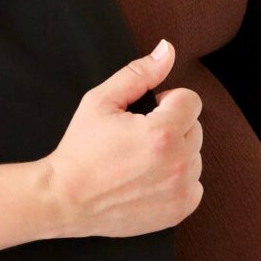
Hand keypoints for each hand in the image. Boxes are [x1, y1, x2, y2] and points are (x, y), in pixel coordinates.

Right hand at [37, 39, 202, 239]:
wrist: (65, 199)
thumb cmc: (80, 149)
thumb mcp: (101, 101)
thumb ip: (139, 73)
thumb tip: (167, 51)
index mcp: (162, 132)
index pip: (191, 101)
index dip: (167, 102)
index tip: (146, 113)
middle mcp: (177, 162)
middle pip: (195, 129)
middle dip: (172, 127)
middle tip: (138, 139)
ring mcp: (180, 190)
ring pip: (195, 157)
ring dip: (175, 155)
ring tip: (141, 161)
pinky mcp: (179, 210)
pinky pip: (194, 186)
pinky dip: (177, 182)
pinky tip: (149, 181)